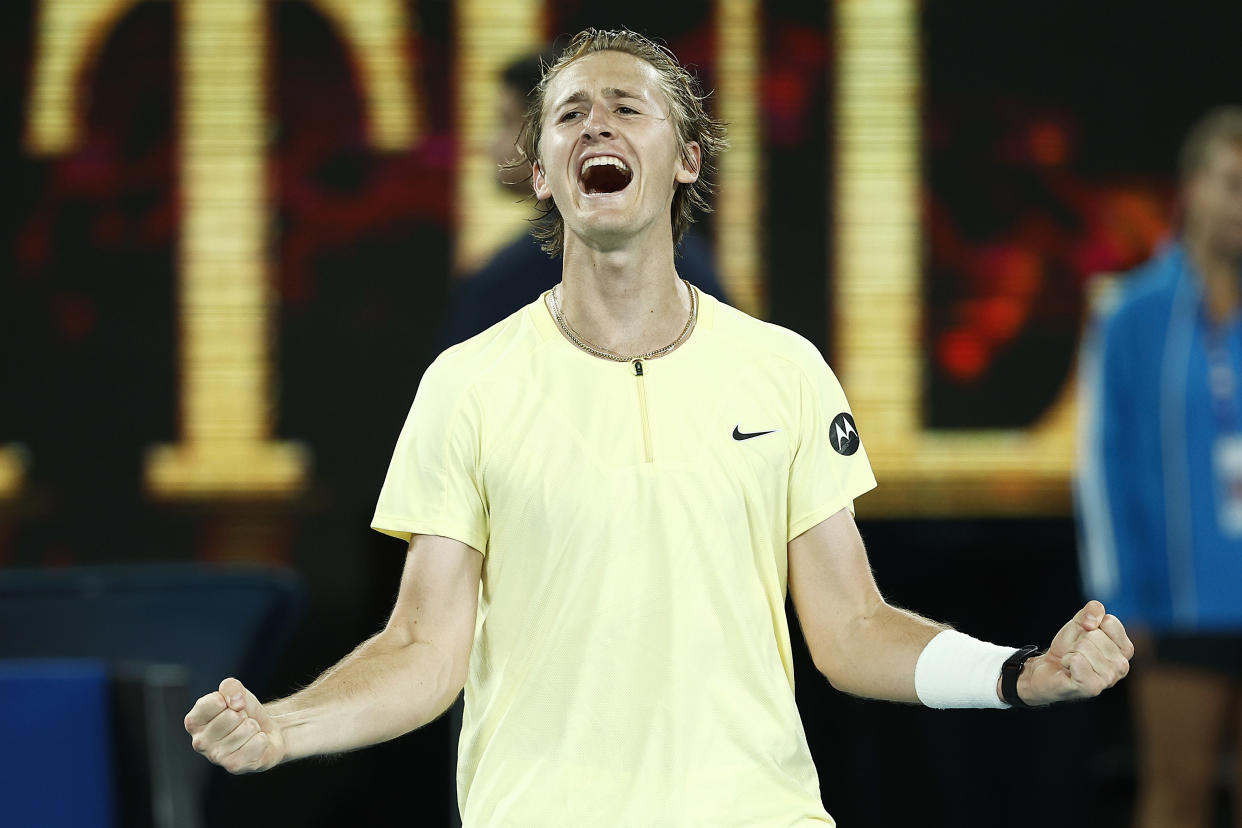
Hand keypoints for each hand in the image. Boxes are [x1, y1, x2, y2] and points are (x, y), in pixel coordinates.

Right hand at [184, 677, 285, 773]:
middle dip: (243, 715)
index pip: (214, 702)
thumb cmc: (244, 712)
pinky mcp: (234, 766)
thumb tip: (236, 703)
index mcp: (194, 722)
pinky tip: (254, 743)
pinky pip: (257, 742)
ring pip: (247, 728)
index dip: (231, 698)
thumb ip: (230, 686)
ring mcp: (216, 756)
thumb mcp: (236, 692)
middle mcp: (200, 742)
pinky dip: (262, 739)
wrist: (264, 731)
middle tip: (241, 722)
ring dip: (253, 727)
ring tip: (247, 733)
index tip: (231, 706)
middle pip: (232, 716)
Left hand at [1011, 600, 1133, 705]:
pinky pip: (1076, 660)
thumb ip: (1093, 610)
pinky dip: (1066, 660)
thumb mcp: (1080, 622)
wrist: (1049, 668)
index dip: (1089, 624)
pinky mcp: (1092, 687)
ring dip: (1071, 652)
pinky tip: (1069, 669)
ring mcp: (1109, 679)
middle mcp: (1122, 666)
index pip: (1109, 622)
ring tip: (1073, 661)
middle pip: (1094, 635)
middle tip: (1075, 652)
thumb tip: (1092, 621)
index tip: (1084, 636)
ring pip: (1084, 647)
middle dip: (1078, 640)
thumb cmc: (1069, 647)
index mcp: (1125, 649)